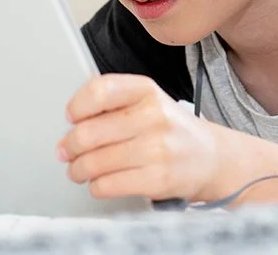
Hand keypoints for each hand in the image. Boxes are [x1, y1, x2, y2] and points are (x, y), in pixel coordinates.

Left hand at [57, 74, 219, 201]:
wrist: (210, 158)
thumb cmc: (171, 130)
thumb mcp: (148, 103)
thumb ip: (113, 104)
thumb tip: (72, 123)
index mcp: (147, 91)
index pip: (100, 90)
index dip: (78, 106)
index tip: (72, 117)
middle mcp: (154, 117)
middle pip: (89, 132)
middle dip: (70, 146)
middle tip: (67, 151)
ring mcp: (158, 149)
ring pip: (94, 163)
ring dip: (78, 170)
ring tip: (78, 170)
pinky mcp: (158, 179)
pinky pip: (108, 185)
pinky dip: (96, 186)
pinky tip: (99, 182)